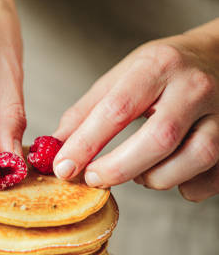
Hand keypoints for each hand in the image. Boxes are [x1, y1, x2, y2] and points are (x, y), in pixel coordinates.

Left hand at [53, 18, 218, 201]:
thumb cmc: (164, 70)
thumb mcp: (122, 76)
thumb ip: (86, 112)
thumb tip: (53, 149)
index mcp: (158, 67)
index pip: (118, 109)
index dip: (86, 144)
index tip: (63, 168)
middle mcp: (195, 88)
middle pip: (159, 139)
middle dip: (118, 168)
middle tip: (93, 178)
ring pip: (192, 160)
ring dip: (154, 178)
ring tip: (137, 172)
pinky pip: (211, 179)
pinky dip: (185, 187)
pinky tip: (168, 174)